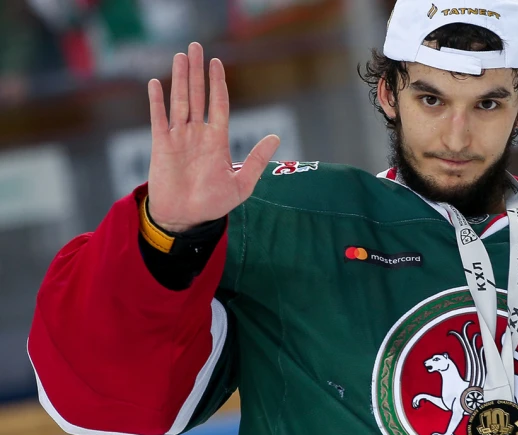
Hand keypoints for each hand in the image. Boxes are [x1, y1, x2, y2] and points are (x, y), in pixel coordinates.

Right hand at [146, 42, 279, 231]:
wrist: (186, 219)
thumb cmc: (213, 204)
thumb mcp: (242, 184)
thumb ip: (256, 160)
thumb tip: (275, 137)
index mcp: (217, 140)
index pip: (219, 105)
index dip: (218, 84)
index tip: (217, 63)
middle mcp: (197, 134)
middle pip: (197, 96)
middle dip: (197, 72)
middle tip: (196, 47)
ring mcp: (179, 138)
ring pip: (179, 101)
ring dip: (179, 79)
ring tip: (180, 56)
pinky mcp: (161, 146)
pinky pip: (159, 119)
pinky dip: (157, 101)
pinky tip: (156, 83)